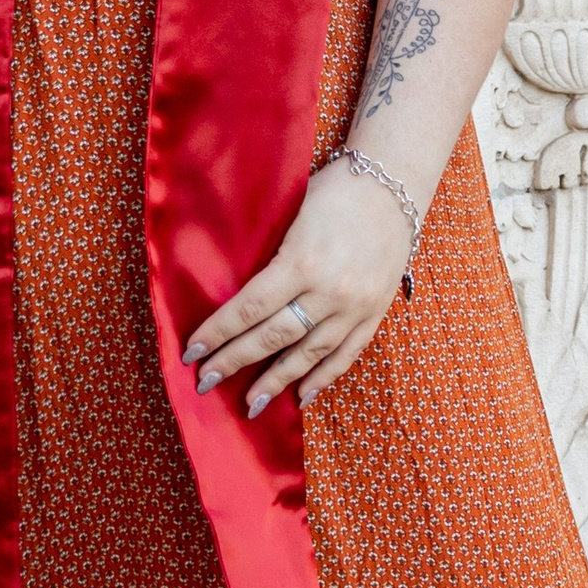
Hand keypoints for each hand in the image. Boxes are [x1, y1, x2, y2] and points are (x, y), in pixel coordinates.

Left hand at [183, 163, 414, 417]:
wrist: (395, 182)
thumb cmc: (335, 189)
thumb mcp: (291, 213)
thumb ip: (268, 254)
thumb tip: (231, 290)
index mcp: (301, 263)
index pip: (249, 308)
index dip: (218, 333)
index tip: (191, 351)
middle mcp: (329, 292)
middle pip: (272, 337)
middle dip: (234, 361)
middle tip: (205, 382)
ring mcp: (355, 306)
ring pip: (309, 354)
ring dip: (277, 382)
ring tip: (251, 405)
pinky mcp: (376, 311)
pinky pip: (347, 353)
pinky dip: (324, 377)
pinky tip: (302, 396)